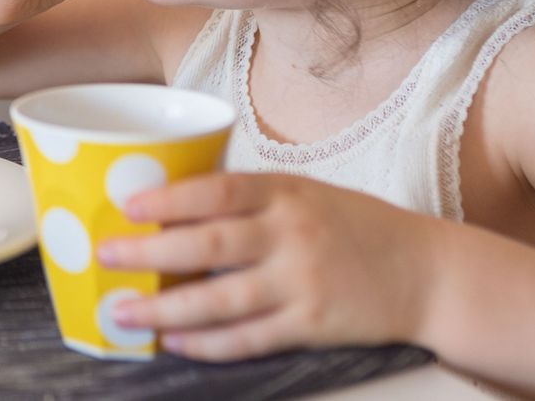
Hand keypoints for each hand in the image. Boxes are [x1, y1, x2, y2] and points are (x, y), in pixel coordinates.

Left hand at [96, 173, 436, 359]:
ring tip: (123, 310)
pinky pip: (248, 338)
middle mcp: (292, 235)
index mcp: (285, 192)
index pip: (216, 190)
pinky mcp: (313, 327)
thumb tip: (168, 208)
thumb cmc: (353, 224)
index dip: (167, 199)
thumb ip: (247, 199)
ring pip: (219, 301)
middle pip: (208, 246)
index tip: (126, 207)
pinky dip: (206, 344)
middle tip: (107, 256)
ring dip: (164, 308)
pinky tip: (173, 341)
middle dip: (148, 254)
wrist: (427, 271)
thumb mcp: (303, 191)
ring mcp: (303, 284)